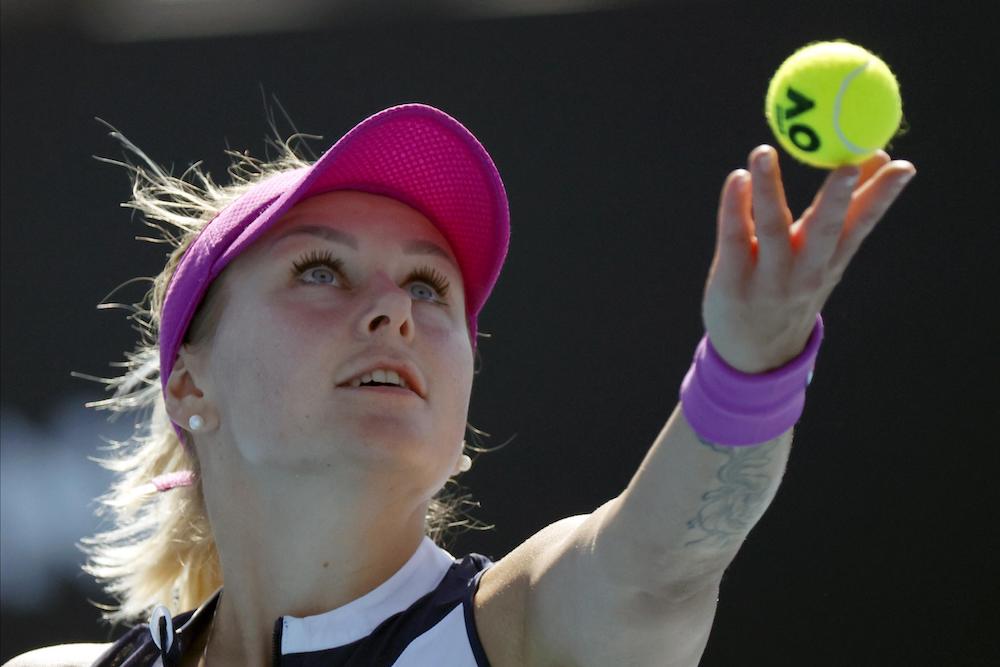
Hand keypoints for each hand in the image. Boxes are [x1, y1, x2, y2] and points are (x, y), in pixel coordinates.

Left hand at [701, 145, 915, 373]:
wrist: (756, 354)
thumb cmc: (793, 288)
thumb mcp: (825, 257)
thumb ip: (846, 210)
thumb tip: (880, 155)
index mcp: (830, 262)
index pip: (859, 225)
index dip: (880, 196)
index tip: (901, 165)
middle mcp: (804, 271)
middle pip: (823, 230)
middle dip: (837, 198)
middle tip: (847, 164)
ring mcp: (767, 278)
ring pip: (771, 229)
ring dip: (769, 189)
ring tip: (764, 152)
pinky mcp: (731, 281)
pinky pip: (733, 239)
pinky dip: (734, 207)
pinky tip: (737, 178)